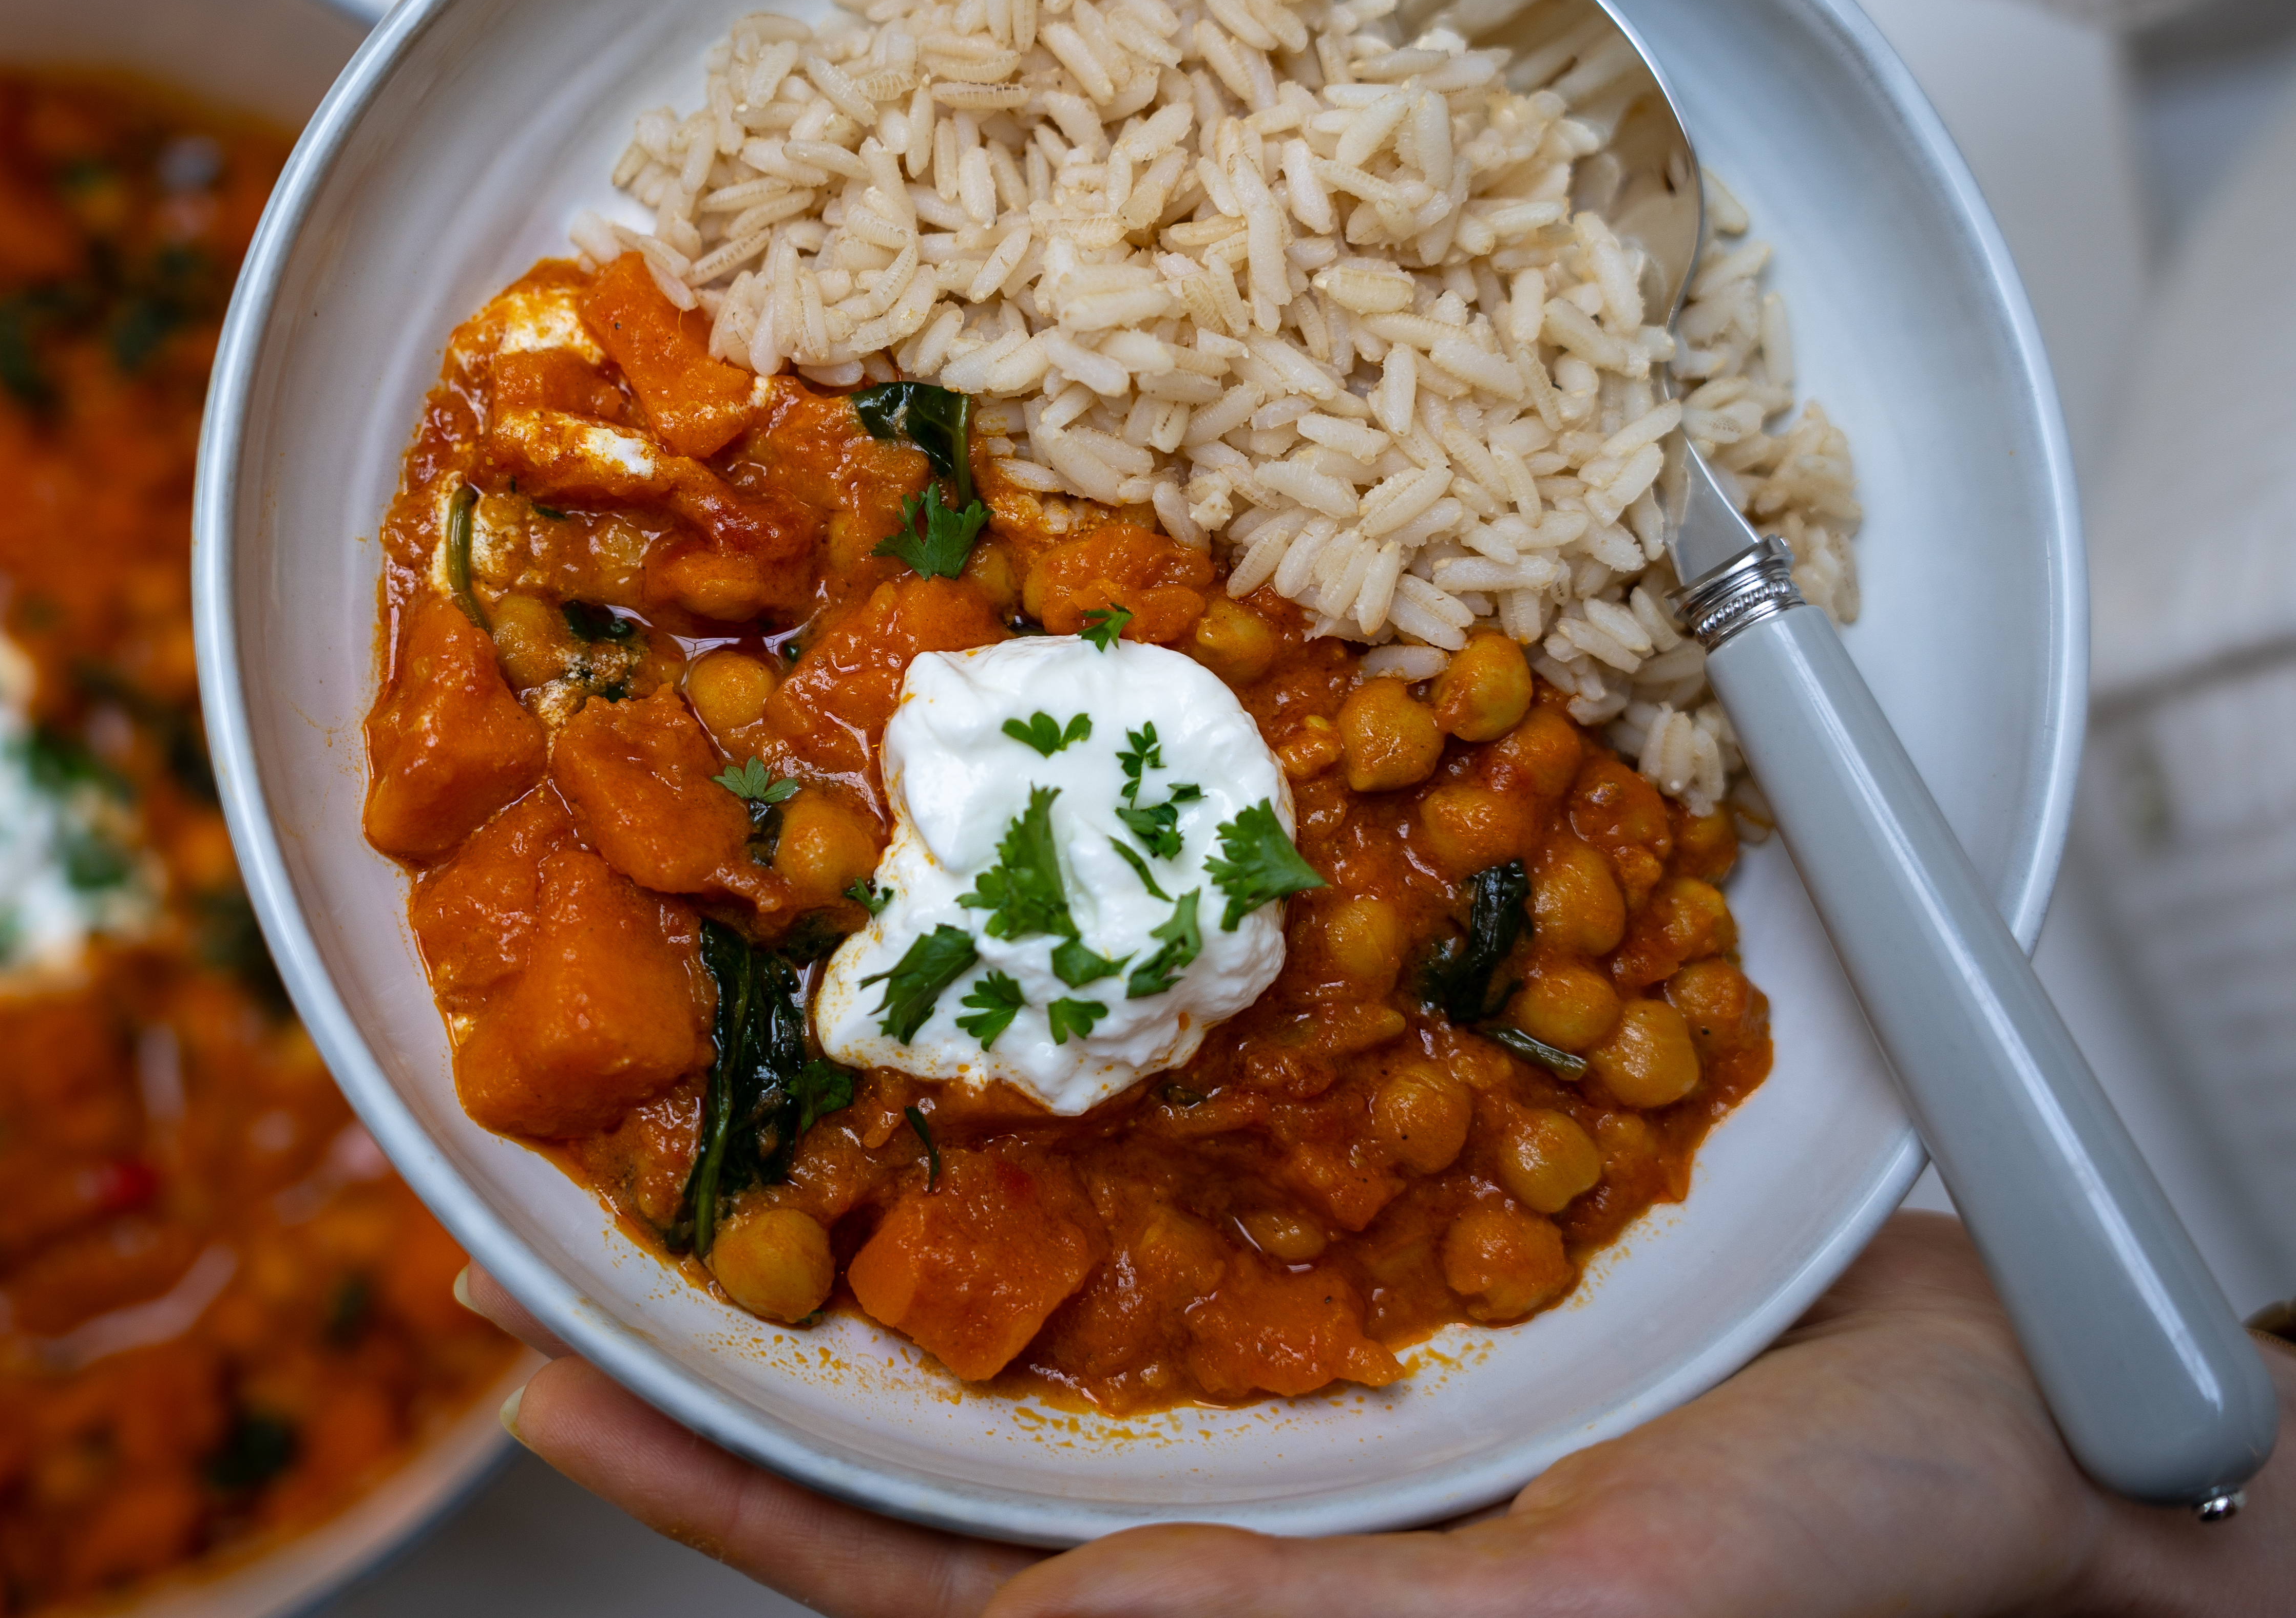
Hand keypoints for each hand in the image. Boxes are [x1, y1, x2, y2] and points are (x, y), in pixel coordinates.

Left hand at [464, 1213, 2294, 1616]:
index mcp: (1252, 1599)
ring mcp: (1305, 1359)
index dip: (739, 1497)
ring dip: (886, 1198)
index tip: (561, 1378)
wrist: (2016, 1420)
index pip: (925, 1578)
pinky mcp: (1388, 1246)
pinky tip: (989, 1017)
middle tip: (573, 1204)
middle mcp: (1241, 1486)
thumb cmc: (1853, 1566)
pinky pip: (1187, 1179)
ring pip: (1036, 1291)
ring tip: (729, 1080)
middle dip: (756, 1333)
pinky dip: (1076, 1103)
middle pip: (937, 1431)